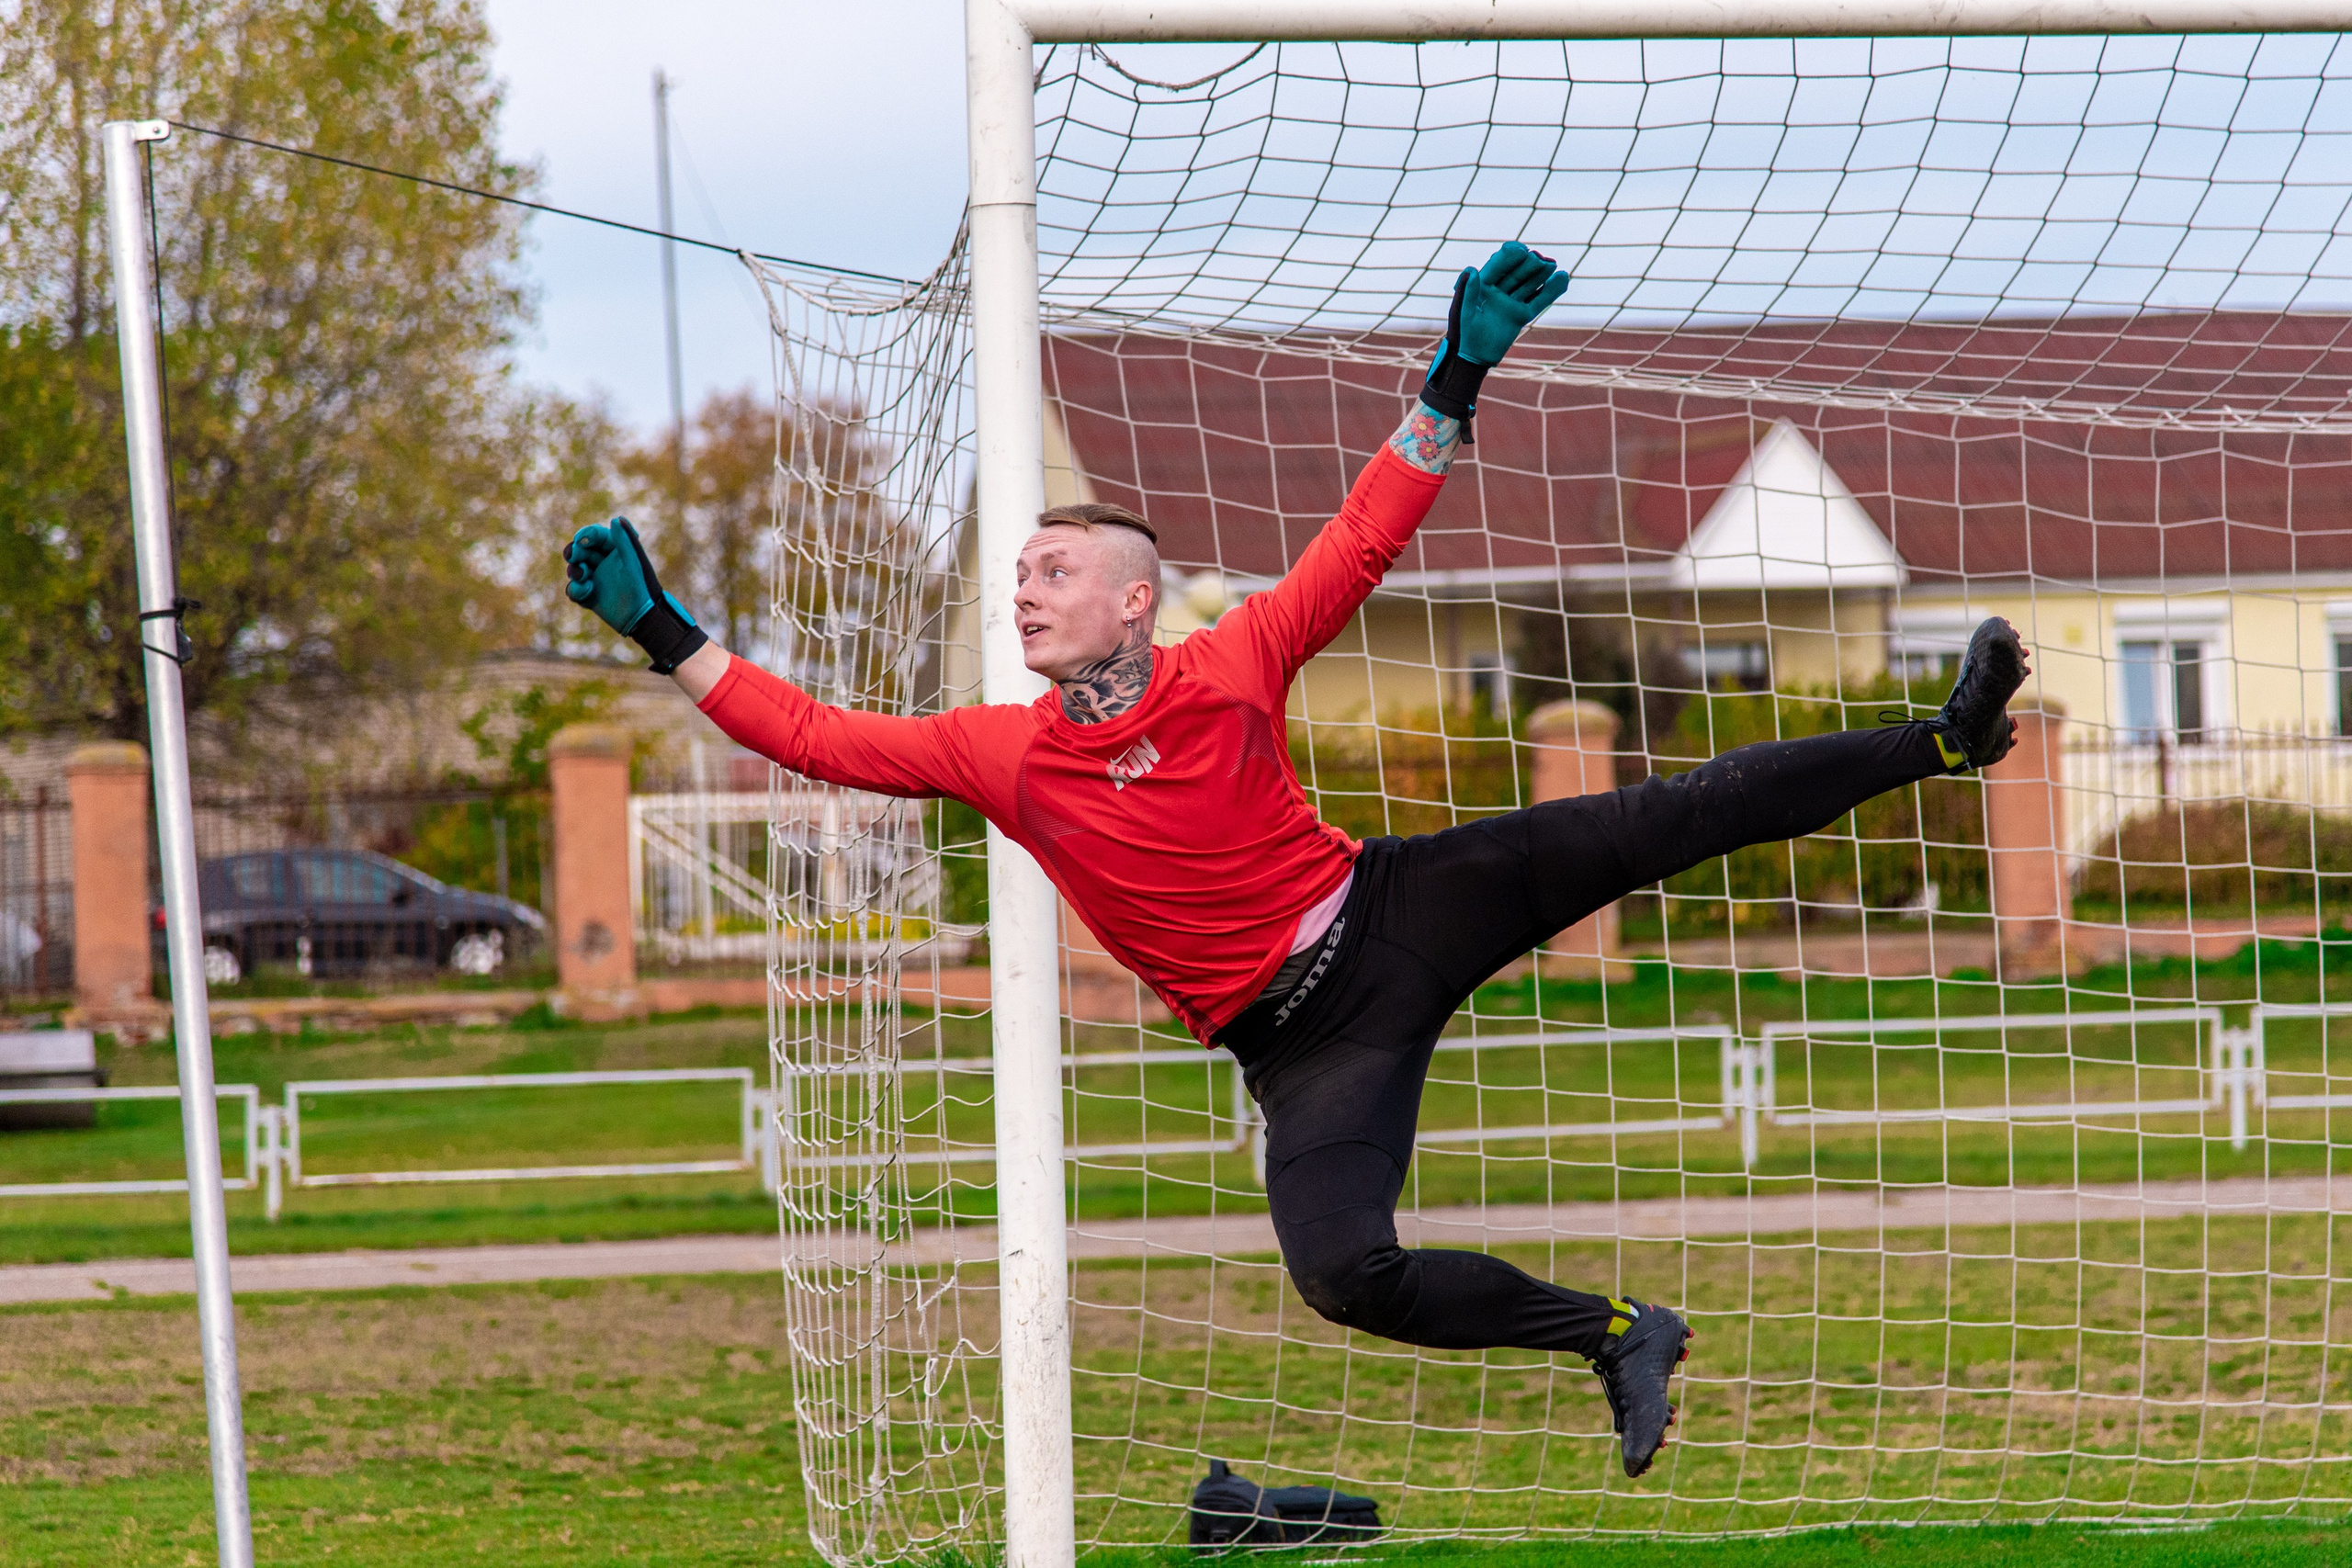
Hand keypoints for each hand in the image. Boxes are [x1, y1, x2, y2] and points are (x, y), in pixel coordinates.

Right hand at [562, 517, 707, 673]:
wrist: (638, 617)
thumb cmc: (639, 587)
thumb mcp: (631, 562)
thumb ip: (624, 541)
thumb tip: (616, 519)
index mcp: (613, 550)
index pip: (594, 536)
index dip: (586, 535)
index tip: (582, 540)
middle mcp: (601, 562)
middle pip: (579, 551)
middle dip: (575, 552)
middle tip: (574, 556)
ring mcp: (593, 578)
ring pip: (574, 569)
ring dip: (575, 571)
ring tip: (584, 576)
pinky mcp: (587, 595)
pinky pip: (573, 589)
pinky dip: (577, 590)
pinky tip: (588, 591)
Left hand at [1450, 241, 1567, 366]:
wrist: (1476, 357)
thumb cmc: (1465, 335)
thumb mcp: (1464, 313)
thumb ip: (1468, 292)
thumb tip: (1471, 269)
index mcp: (1483, 285)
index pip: (1498, 266)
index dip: (1509, 257)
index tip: (1521, 250)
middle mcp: (1499, 290)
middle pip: (1517, 272)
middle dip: (1527, 264)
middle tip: (1537, 259)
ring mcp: (1512, 301)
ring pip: (1529, 284)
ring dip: (1541, 273)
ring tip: (1551, 264)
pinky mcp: (1522, 314)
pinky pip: (1539, 301)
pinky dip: (1551, 291)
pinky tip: (1563, 278)